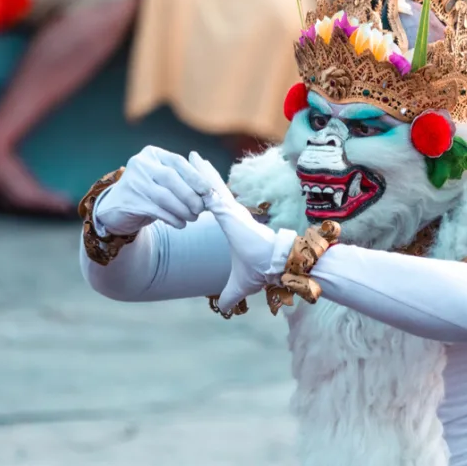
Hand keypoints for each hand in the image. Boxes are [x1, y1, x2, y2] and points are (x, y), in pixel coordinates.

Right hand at [95, 147, 210, 235]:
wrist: (117, 209)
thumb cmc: (149, 193)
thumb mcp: (164, 181)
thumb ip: (184, 180)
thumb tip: (211, 191)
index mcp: (153, 153)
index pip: (178, 162)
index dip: (196, 177)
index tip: (209, 191)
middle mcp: (141, 164)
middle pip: (171, 178)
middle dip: (190, 195)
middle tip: (201, 208)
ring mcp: (133, 181)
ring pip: (164, 196)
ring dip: (183, 209)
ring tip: (193, 218)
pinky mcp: (129, 200)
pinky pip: (156, 210)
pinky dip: (172, 218)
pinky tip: (180, 223)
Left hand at [189, 151, 295, 312]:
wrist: (277, 265)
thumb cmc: (263, 270)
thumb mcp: (240, 285)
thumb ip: (229, 295)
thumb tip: (223, 309)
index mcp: (235, 225)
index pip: (216, 206)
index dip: (204, 194)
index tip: (195, 184)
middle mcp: (234, 214)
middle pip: (213, 190)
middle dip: (201, 174)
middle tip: (189, 159)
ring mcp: (232, 210)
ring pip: (211, 186)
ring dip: (200, 170)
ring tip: (189, 155)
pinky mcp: (230, 212)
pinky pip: (211, 192)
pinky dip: (202, 179)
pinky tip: (193, 166)